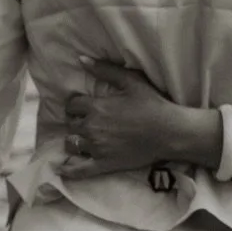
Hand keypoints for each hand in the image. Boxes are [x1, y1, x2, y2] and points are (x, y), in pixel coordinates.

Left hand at [60, 60, 212, 179]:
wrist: (169, 132)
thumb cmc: (151, 104)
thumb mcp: (131, 81)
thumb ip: (105, 70)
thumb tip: (82, 60)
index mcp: (96, 107)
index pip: (72, 105)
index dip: (76, 104)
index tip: (83, 105)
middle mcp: (91, 128)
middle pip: (71, 124)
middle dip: (76, 121)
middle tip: (87, 120)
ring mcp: (96, 148)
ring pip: (71, 144)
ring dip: (74, 140)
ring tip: (83, 139)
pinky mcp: (103, 164)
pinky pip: (79, 170)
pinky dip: (68, 170)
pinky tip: (62, 168)